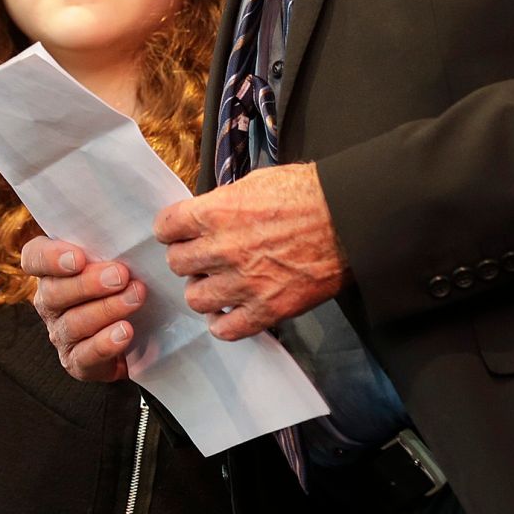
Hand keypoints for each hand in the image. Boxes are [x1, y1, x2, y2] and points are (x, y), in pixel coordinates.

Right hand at [21, 235, 146, 381]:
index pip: (34, 258)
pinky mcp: (76, 362)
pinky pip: (85, 355)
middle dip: (89, 284)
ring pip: (73, 323)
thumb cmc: (121, 283)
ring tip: (135, 298)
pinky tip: (125, 332)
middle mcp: (49, 302)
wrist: (135, 333)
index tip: (78, 257)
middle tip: (121, 275)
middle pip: (54, 292)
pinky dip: (106, 343)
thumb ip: (110, 242)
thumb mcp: (113, 258)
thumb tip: (132, 219)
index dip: (50, 258)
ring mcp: (61, 334)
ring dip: (107, 309)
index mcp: (51, 270)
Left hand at [155, 163, 347, 339]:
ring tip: (216, 284)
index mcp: (216, 213)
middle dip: (187, 259)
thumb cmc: (306, 194)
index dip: (171, 230)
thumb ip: (223, 203)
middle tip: (200, 257)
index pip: (166, 227)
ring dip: (203, 291)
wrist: (347, 218)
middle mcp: (222, 249)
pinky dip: (223, 324)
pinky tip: (230, 312)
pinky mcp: (267, 309)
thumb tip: (207, 215)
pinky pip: (227, 330)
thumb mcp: (254, 183)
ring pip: (196, 299)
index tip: (177, 233)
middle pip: (177, 264)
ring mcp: (244, 283)